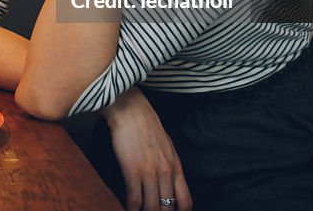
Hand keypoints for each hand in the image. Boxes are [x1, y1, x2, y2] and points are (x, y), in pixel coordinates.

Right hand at [103, 87, 192, 210]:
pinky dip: (130, 208)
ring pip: (151, 207)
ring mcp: (149, 172)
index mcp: (176, 167)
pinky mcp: (132, 170)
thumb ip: (170, 167)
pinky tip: (127, 208)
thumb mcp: (167, 147)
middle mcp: (166, 172)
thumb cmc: (147, 126)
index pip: (185, 202)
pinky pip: (134, 199)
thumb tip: (169, 184)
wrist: (131, 110)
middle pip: (166, 208)